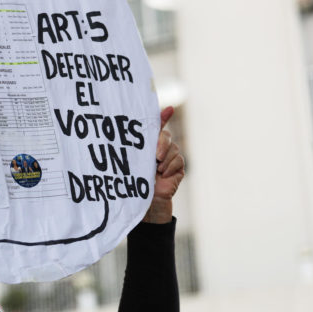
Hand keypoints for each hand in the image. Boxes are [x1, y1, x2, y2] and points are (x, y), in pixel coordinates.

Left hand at [142, 106, 184, 223]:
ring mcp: (171, 156)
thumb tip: (143, 130)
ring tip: (156, 170)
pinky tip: (163, 174)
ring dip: (165, 159)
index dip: (163, 116)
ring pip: (173, 148)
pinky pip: (178, 160)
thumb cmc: (134, 181)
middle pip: (166, 136)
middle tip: (155, 157)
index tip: (169, 109)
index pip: (157, 125)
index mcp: (147, 144)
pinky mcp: (178, 167)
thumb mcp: (134, 161)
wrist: (145, 202)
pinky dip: (170, 167)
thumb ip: (138, 146)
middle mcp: (161, 147)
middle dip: (161, 144)